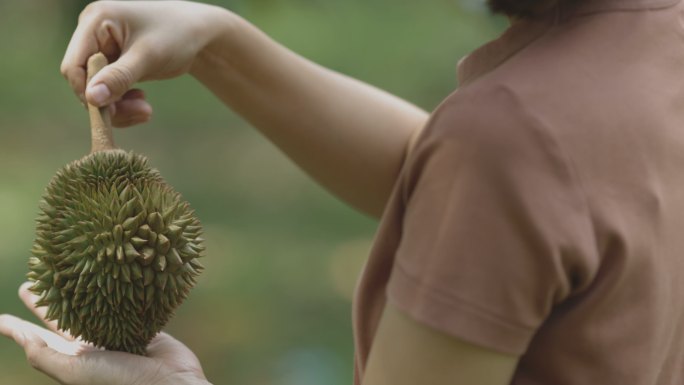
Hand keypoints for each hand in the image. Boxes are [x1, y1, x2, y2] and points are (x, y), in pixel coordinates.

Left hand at [0, 283, 210, 384]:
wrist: (170, 382)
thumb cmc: (121, 381)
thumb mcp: (76, 371)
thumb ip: (47, 356)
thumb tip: (22, 335)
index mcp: (73, 358)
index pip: (38, 340)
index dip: (18, 329)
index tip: (0, 318)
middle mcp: (92, 345)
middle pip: (61, 319)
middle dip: (45, 304)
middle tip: (30, 284)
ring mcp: (117, 333)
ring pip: (92, 307)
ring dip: (78, 293)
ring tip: (66, 275)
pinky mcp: (141, 325)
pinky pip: (124, 304)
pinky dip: (115, 292)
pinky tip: (110, 280)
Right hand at [61, 0, 232, 126]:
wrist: (199, 32)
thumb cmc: (177, 35)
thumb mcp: (149, 57)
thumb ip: (119, 77)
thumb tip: (91, 99)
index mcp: (95, 20)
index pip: (74, 65)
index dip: (88, 92)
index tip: (113, 110)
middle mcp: (92, 31)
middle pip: (84, 79)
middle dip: (109, 101)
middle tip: (141, 113)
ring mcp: (102, 47)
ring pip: (96, 89)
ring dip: (118, 106)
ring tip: (146, 112)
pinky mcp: (113, 61)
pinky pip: (108, 90)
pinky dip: (123, 102)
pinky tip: (144, 104)